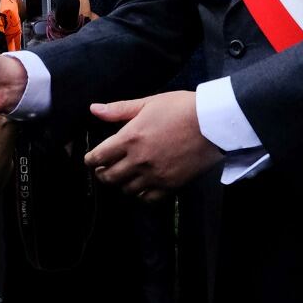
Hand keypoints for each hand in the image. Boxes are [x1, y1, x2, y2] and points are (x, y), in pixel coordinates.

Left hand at [85, 92, 223, 200]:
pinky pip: (147, 199)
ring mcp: (154, 176)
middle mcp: (138, 161)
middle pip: (109, 177)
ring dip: (121, 184)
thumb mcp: (148, 103)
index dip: (90, 159)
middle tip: (103, 169)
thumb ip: (119, 109)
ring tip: (123, 177)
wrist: (212, 123)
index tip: (90, 159)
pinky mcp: (170, 186)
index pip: (98, 156)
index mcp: (129, 138)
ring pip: (126, 190)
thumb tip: (93, 109)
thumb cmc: (180, 108)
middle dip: (102, 173)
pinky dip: (141, 195)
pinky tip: (141, 187)